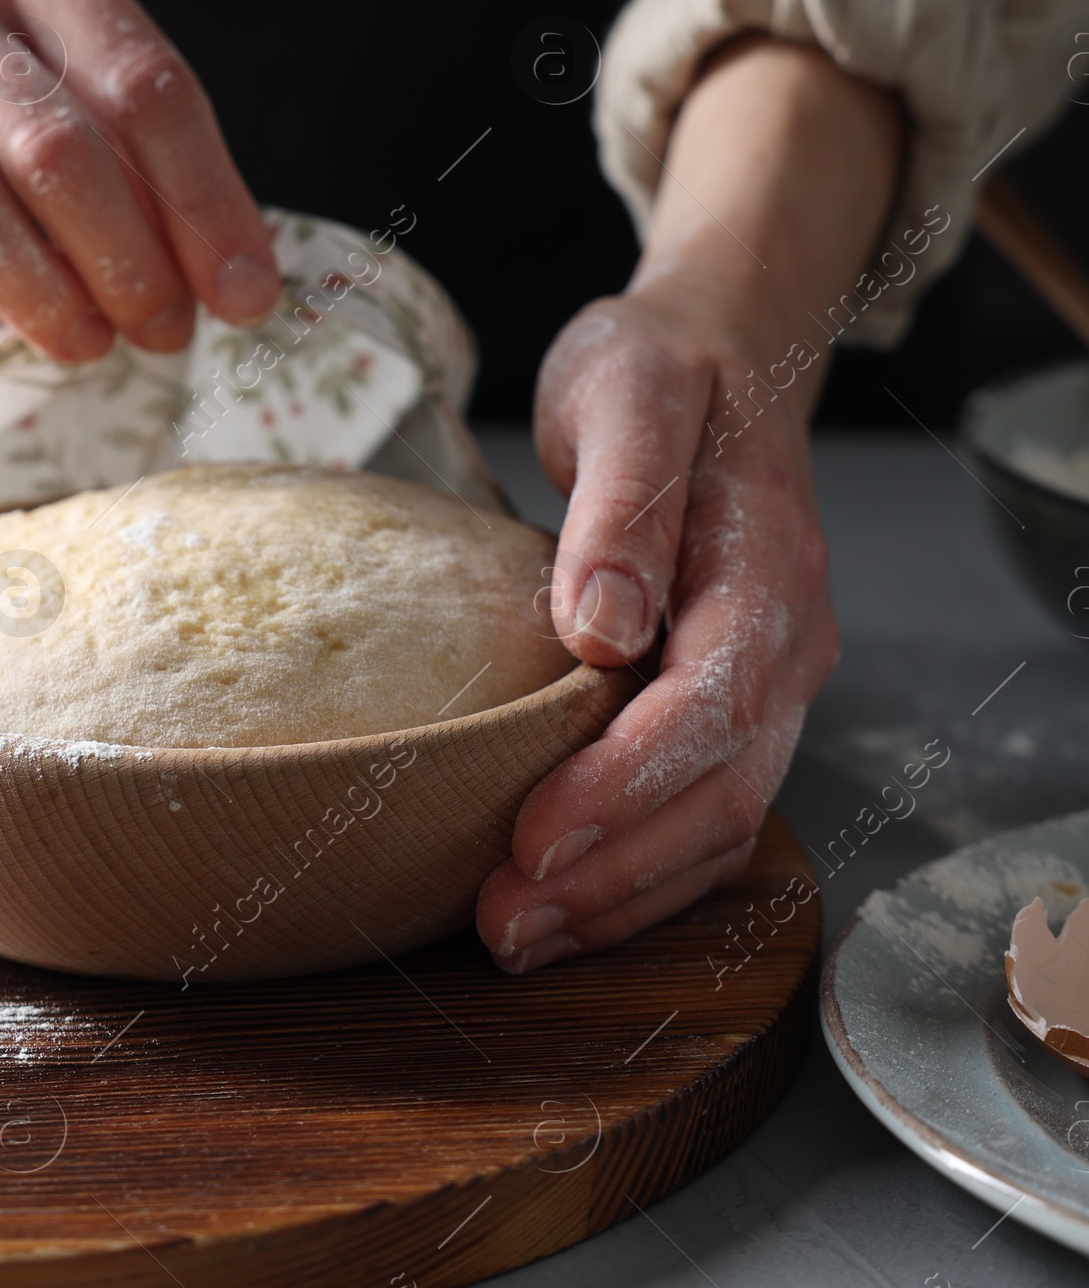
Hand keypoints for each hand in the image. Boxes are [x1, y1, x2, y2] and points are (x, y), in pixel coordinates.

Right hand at [0, 0, 279, 394]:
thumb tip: (227, 267)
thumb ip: (130, 130)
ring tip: (89, 344)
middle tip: (164, 327)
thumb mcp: (46, 39)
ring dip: (39, 294)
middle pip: (54, 148)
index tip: (243, 291)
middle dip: (129, 258)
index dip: (206, 203)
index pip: (144, 87)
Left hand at [476, 284, 835, 968]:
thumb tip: (602, 625)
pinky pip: (705, 815)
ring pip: (718, 824)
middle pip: (721, 792)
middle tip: (501, 923)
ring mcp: (769, 681)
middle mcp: (787, 642)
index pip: (711, 703)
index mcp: (769, 567)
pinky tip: (561, 903)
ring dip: (621, 896)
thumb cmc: (662, 366)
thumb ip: (623, 504)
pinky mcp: (730, 704)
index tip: (534, 838)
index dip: (626, 784)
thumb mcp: (628, 392)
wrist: (720, 351)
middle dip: (614, 872)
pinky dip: (638, 875)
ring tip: (513, 936)